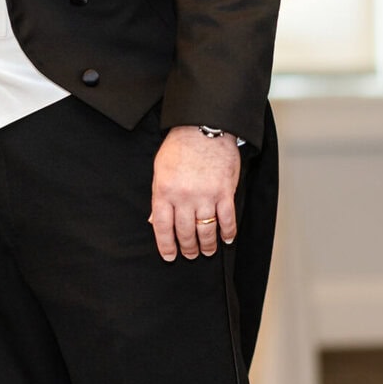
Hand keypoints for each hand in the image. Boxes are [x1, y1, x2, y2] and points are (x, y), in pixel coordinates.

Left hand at [149, 125, 239, 261]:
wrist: (203, 127)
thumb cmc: (179, 146)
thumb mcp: (160, 169)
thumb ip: (158, 196)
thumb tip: (155, 220)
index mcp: (164, 190)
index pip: (162, 226)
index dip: (166, 244)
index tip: (170, 256)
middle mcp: (184, 196)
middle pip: (185, 231)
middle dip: (188, 247)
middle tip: (190, 254)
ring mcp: (206, 196)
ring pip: (206, 230)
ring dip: (207, 245)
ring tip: (206, 251)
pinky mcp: (225, 192)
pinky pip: (227, 220)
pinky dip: (227, 233)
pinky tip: (226, 239)